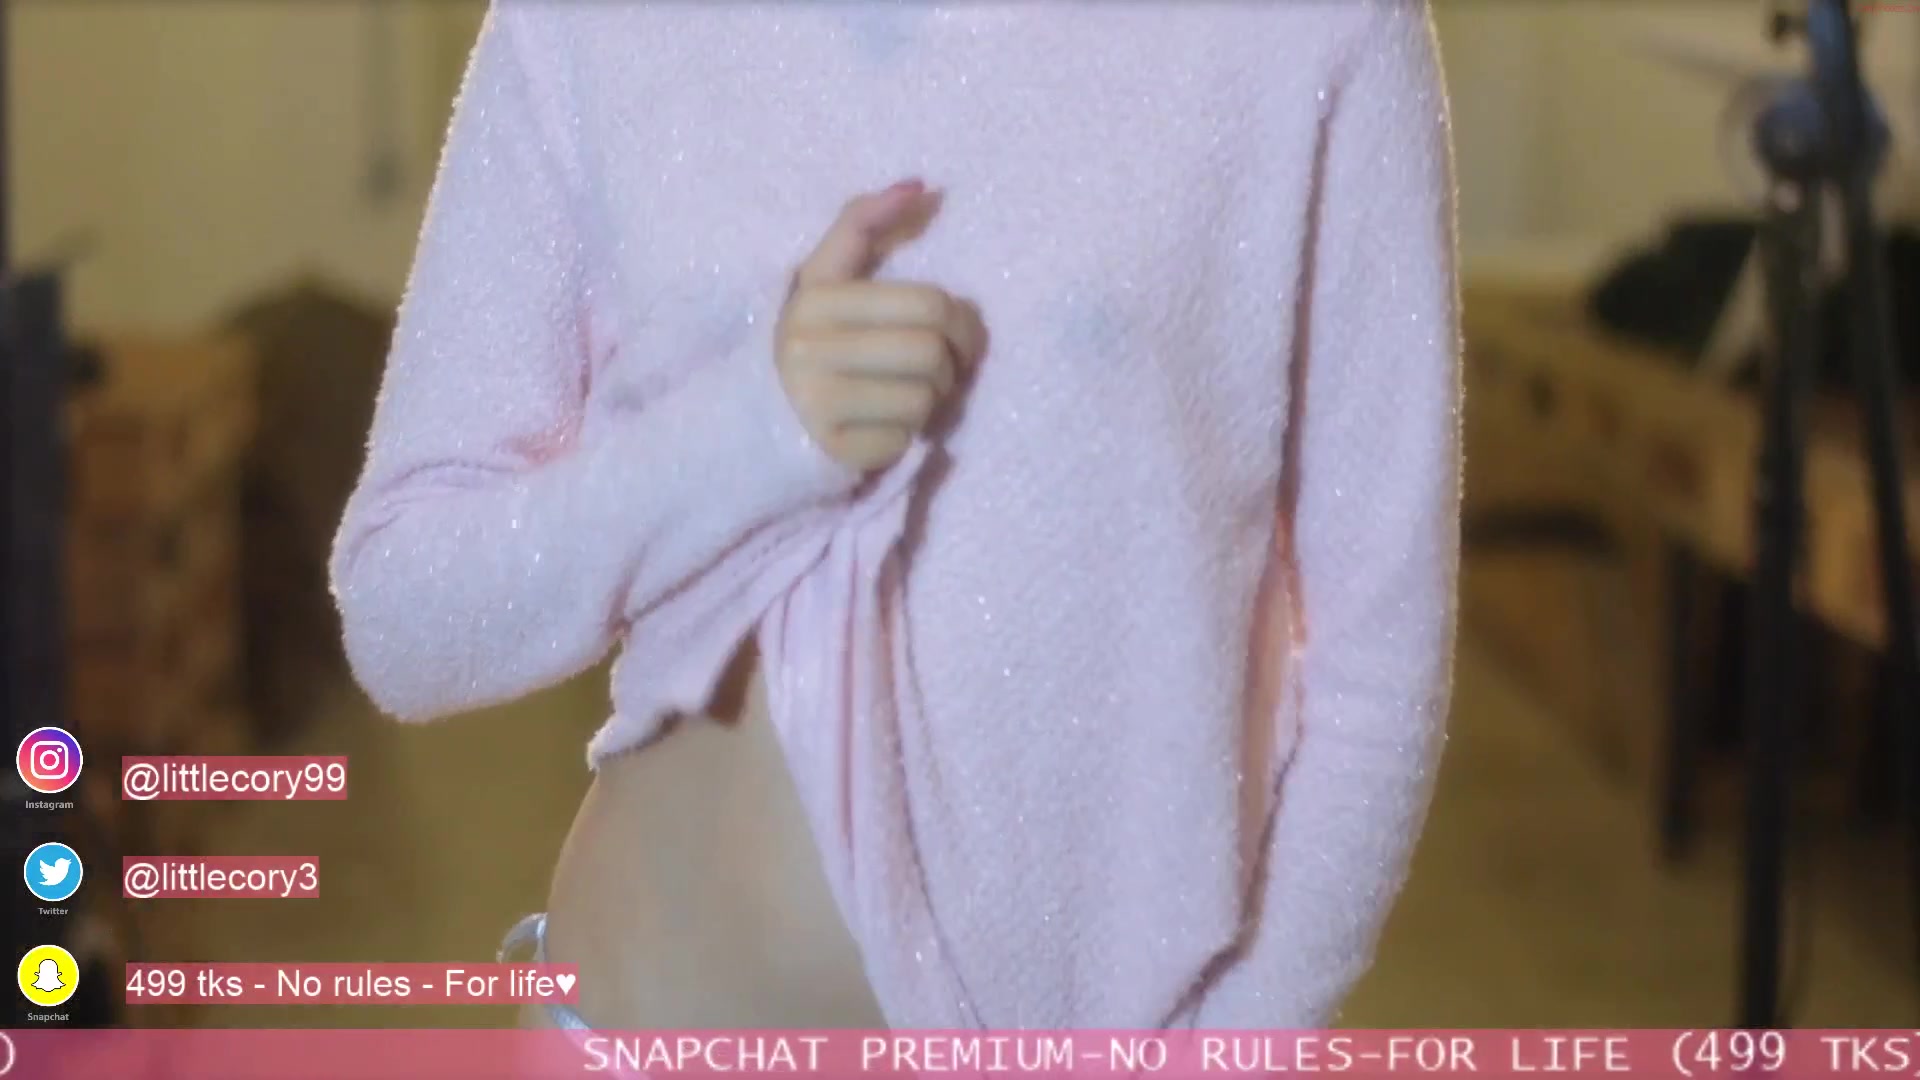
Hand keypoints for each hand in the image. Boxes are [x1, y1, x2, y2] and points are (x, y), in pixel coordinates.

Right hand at [776, 179, 984, 471]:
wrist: (756, 420)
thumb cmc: (809, 340)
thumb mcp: (823, 278)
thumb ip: (862, 225)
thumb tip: (922, 185)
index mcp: (814, 300)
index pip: (928, 304)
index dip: (962, 321)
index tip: (955, 331)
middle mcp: (809, 350)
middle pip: (930, 352)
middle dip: (950, 363)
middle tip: (943, 368)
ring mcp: (818, 405)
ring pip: (924, 398)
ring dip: (930, 400)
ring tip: (907, 394)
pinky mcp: (834, 451)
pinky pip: (905, 438)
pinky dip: (907, 435)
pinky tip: (885, 425)